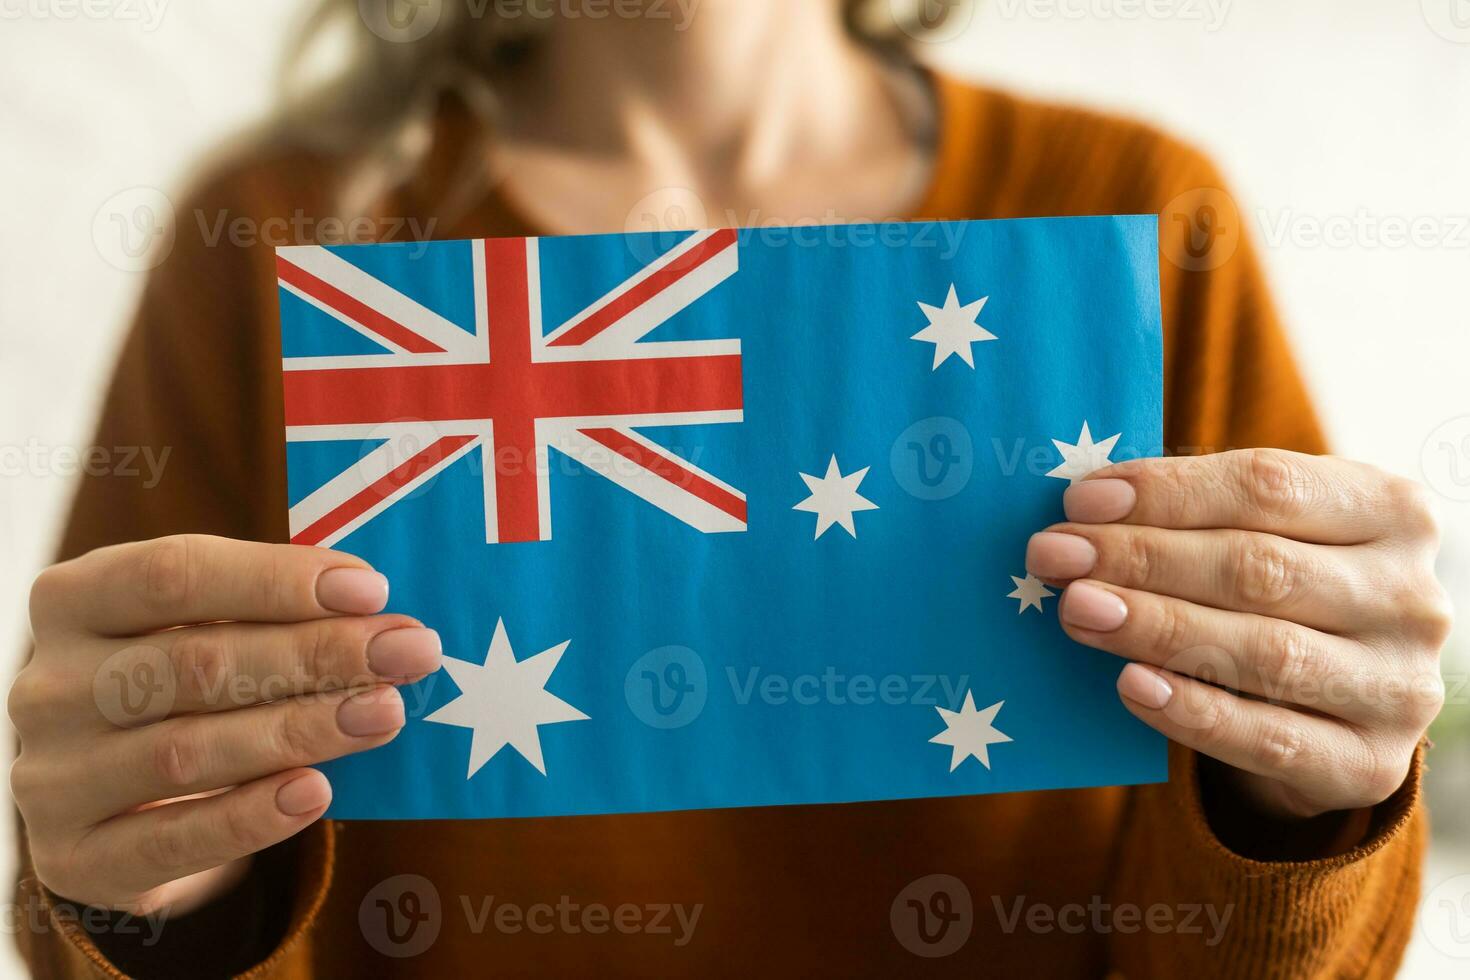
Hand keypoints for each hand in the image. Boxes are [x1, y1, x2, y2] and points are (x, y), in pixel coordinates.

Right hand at [10, 535, 440, 914]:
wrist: (110, 806)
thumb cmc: (179, 689)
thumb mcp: (202, 631)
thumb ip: (269, 613)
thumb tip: (377, 610)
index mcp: (75, 599)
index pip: (174, 574)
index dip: (277, 580)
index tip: (371, 589)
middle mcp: (48, 685)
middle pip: (195, 663)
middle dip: (317, 655)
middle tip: (407, 653)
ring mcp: (52, 776)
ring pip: (189, 750)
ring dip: (301, 730)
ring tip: (383, 713)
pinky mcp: (75, 858)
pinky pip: (173, 839)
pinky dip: (252, 816)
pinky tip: (316, 792)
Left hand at [1026, 449, 1450, 819]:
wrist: (1334, 711)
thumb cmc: (1279, 596)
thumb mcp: (1262, 536)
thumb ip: (1193, 515)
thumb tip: (1083, 511)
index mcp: (1392, 512)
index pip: (1267, 486)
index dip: (1165, 492)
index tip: (1080, 501)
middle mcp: (1410, 596)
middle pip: (1258, 567)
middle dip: (1142, 558)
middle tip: (1055, 556)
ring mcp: (1399, 686)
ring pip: (1263, 651)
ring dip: (1156, 626)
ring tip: (1077, 610)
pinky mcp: (1370, 764)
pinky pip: (1267, 737)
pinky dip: (1192, 711)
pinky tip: (1130, 684)